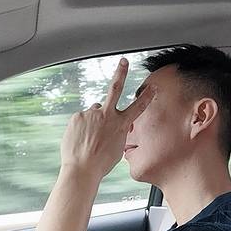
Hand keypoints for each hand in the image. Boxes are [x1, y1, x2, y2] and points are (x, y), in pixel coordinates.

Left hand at [59, 57, 155, 178]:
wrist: (82, 169)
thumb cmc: (100, 163)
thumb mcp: (116, 148)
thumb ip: (116, 131)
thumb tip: (110, 123)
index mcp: (121, 125)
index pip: (137, 107)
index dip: (146, 96)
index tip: (153, 87)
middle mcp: (107, 115)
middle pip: (115, 89)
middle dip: (121, 73)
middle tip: (124, 61)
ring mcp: (91, 114)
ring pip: (93, 113)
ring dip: (92, 122)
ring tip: (89, 139)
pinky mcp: (78, 116)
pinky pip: (81, 119)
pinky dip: (81, 127)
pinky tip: (80, 139)